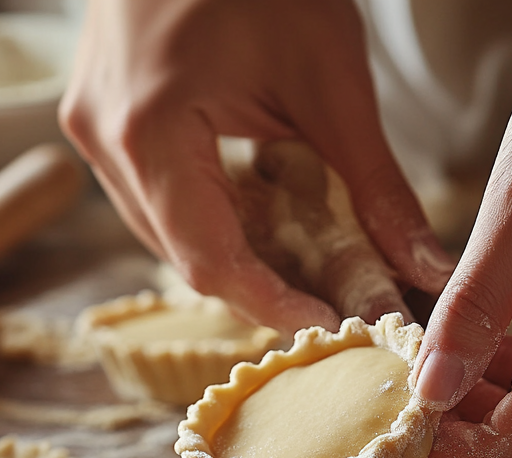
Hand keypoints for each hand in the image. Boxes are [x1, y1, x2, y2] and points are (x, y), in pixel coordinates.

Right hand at [59, 0, 453, 334]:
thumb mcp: (329, 75)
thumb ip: (373, 183)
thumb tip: (420, 263)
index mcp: (150, 129)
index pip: (209, 259)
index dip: (269, 305)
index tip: (325, 328)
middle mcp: (104, 140)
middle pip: (183, 254)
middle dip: (256, 283)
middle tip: (324, 296)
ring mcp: (91, 132)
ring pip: (164, 234)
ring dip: (229, 252)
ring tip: (295, 254)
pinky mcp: (98, 122)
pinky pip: (153, 199)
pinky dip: (204, 215)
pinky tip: (249, 208)